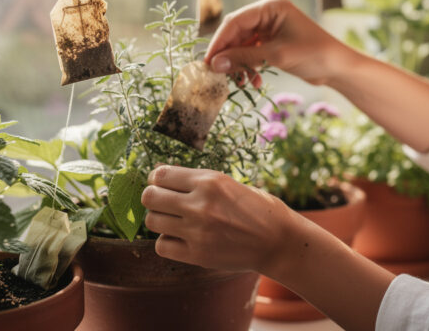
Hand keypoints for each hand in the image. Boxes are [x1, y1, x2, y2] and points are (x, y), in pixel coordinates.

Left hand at [141, 165, 295, 272]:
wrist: (278, 241)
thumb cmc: (257, 208)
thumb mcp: (228, 183)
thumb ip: (197, 181)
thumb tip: (161, 177)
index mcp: (209, 181)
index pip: (160, 174)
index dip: (157, 179)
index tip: (162, 184)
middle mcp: (200, 204)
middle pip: (150, 197)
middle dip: (153, 197)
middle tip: (164, 202)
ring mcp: (197, 231)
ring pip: (152, 221)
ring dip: (159, 220)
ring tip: (175, 221)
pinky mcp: (197, 254)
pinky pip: (161, 245)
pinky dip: (167, 241)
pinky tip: (180, 238)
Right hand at [204, 0, 352, 86]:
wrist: (339, 68)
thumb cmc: (314, 55)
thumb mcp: (276, 56)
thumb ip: (243, 57)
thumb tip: (214, 64)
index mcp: (271, 6)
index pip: (235, 21)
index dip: (219, 42)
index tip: (207, 61)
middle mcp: (269, 13)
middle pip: (236, 33)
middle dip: (228, 55)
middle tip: (217, 75)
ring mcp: (271, 27)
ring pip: (242, 45)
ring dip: (239, 64)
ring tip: (240, 82)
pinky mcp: (273, 41)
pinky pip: (252, 52)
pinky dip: (249, 67)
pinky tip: (253, 82)